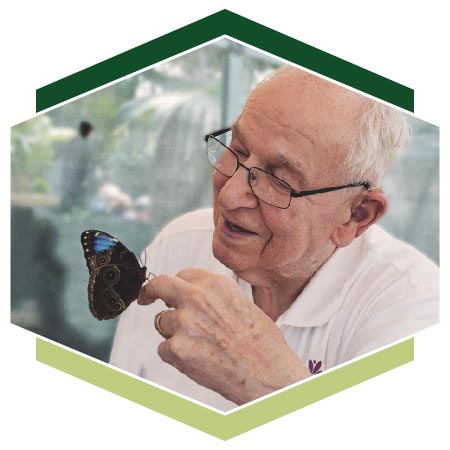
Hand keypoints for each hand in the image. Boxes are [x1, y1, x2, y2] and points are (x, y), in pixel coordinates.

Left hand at [137, 268, 310, 404]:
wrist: (269, 374)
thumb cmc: (263, 344)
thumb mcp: (243, 304)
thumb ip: (215, 297)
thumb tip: (196, 298)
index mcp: (215, 283)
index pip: (183, 275)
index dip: (177, 285)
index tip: (169, 291)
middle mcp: (197, 298)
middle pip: (160, 284)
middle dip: (149, 291)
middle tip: (145, 298)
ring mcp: (184, 322)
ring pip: (161, 323)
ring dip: (173, 333)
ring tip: (201, 347)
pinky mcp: (177, 348)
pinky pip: (164, 349)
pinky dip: (175, 356)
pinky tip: (199, 361)